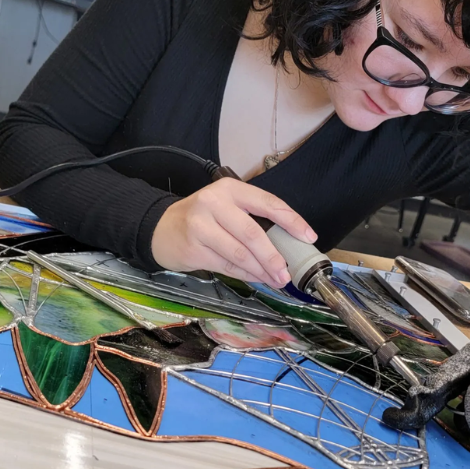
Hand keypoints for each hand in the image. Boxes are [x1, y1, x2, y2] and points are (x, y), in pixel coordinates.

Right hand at [150, 178, 317, 288]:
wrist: (160, 228)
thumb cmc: (202, 217)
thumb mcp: (226, 206)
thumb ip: (252, 218)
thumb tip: (288, 243)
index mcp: (230, 189)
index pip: (267, 203)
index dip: (291, 221)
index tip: (308, 236)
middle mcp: (214, 204)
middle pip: (253, 233)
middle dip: (274, 256)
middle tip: (287, 273)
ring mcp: (201, 226)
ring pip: (240, 254)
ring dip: (262, 270)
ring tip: (276, 279)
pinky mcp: (194, 249)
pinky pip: (227, 266)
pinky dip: (246, 275)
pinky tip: (258, 278)